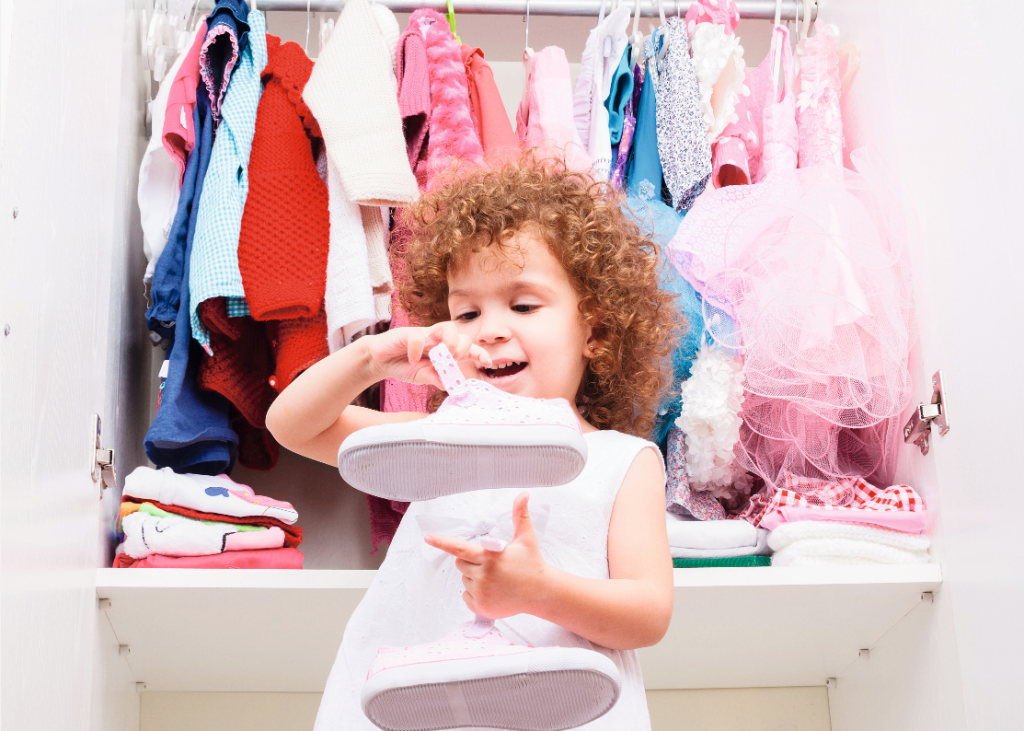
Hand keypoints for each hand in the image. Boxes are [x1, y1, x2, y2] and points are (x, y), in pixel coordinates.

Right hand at [363, 321, 491, 387]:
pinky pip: (418, 337)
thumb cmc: (404, 366)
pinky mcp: (408, 333)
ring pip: (447, 327)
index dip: (479, 353)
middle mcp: (437, 340)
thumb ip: (435, 379)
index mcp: (444, 351)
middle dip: (464, 347)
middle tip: (456, 360)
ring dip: (450, 341)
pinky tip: (412, 360)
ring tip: (443, 355)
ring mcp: (424, 335)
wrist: (380, 360)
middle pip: (461, 333)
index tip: (487, 363)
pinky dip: (417, 349)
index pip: (467, 348)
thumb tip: (450, 386)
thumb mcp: (422, 376)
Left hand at [425, 493, 548, 619]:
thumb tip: (523, 494)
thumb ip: (520, 515)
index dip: (442, 542)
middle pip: (460, 563)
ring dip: (474, 577)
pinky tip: (492, 591)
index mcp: (489, 557)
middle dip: (470, 560)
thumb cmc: (532, 563)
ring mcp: (481, 593)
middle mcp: (483, 575)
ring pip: (464, 580)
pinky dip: (474, 593)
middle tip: (490, 563)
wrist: (542, 593)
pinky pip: (466, 597)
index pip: (459, 547)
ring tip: (496, 578)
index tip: (428, 537)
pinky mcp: (481, 608)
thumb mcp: (526, 538)